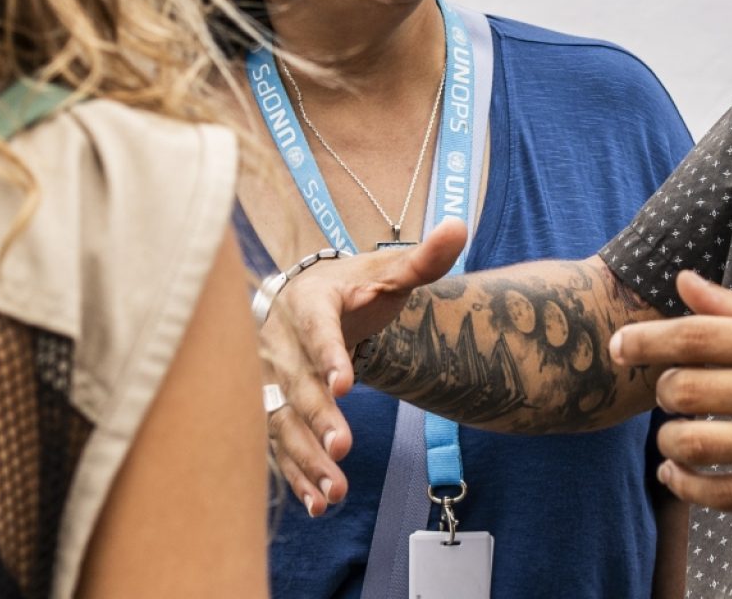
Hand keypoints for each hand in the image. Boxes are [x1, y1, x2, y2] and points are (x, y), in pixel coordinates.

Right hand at [258, 219, 466, 513]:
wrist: (303, 300)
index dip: (329, 356)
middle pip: (300, 386)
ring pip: (285, 423)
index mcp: (309, 304)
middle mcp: (282, 344)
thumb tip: (460, 227)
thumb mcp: (386, 270)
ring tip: (334, 490)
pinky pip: (280, 446)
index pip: (318, 330)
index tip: (345, 384)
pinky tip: (317, 504)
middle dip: (319, 420)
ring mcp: (272, 381)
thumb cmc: (353, 287)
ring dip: (307, 458)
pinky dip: (296, 475)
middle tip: (344, 448)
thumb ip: (423, 259)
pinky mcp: (271, 409)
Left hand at [610, 270, 731, 516]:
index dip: (647, 340)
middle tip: (670, 393)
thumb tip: (684, 283)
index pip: (699, 335)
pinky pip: (722, 494)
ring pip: (698, 443)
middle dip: (663, 391)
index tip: (618, 347)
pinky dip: (686, 485)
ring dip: (668, 441)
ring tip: (674, 435)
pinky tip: (678, 473)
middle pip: (689, 388)